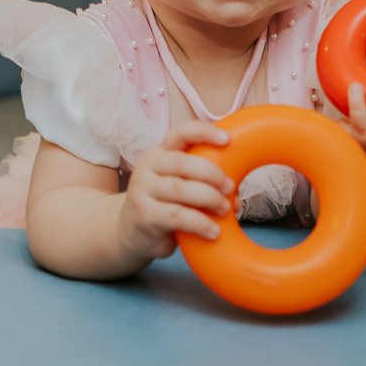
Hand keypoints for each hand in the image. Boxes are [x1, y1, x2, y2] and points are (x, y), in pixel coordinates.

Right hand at [117, 120, 235, 261]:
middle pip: (181, 162)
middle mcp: (149, 167)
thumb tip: (236, 194)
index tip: (228, 139)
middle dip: (211, 173)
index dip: (204, 132)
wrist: (129, 233)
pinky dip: (200, 223)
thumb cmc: (164, 205)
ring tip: (225, 209)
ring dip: (208, 198)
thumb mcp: (179, 186)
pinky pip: (177, 216)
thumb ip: (201, 182)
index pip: (180, 133)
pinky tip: (214, 231)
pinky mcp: (144, 215)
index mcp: (161, 153)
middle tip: (230, 187)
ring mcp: (143, 191)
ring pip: (180, 189)